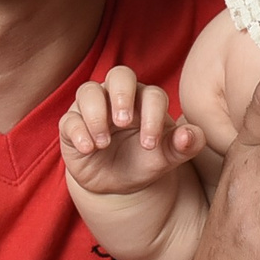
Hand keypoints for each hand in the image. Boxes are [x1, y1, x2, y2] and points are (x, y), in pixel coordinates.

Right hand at [59, 65, 202, 195]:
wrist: (118, 185)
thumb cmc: (144, 161)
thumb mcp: (167, 158)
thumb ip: (184, 146)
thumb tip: (189, 135)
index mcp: (146, 100)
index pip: (152, 95)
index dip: (152, 116)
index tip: (150, 144)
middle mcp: (117, 97)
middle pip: (119, 75)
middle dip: (122, 95)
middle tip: (123, 123)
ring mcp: (92, 108)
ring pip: (88, 91)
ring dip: (96, 114)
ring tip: (104, 143)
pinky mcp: (72, 125)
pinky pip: (70, 119)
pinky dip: (78, 131)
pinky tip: (89, 149)